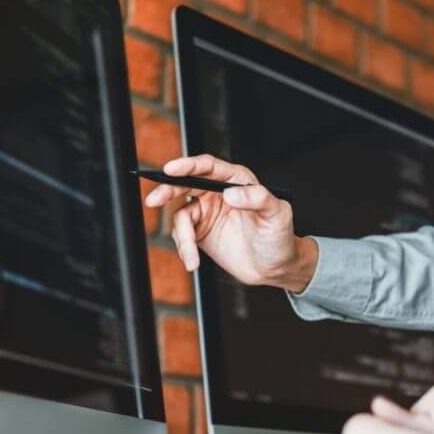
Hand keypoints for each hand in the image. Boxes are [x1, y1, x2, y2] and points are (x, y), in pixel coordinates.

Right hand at [143, 155, 316, 290]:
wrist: (275, 267)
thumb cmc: (280, 237)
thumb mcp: (277, 214)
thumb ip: (258, 198)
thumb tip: (230, 193)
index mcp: (237, 180)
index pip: (208, 167)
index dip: (188, 166)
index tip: (170, 169)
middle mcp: (219, 193)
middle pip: (185, 184)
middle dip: (167, 191)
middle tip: (153, 200)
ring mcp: (207, 213)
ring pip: (180, 216)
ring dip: (183, 238)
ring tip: (192, 257)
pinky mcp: (200, 233)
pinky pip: (182, 236)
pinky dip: (184, 249)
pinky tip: (193, 261)